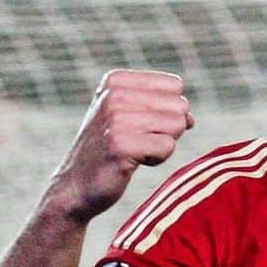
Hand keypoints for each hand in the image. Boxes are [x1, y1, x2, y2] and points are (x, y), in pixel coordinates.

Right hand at [49, 69, 194, 220]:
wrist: (76, 185)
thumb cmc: (110, 151)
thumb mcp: (128, 116)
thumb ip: (160, 106)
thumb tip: (190, 117)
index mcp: (116, 80)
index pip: (176, 86)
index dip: (168, 111)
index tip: (141, 125)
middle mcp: (115, 94)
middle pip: (180, 106)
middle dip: (168, 129)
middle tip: (138, 142)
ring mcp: (117, 118)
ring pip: (177, 125)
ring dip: (162, 145)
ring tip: (134, 151)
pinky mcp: (122, 144)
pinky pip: (168, 146)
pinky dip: (157, 159)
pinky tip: (133, 162)